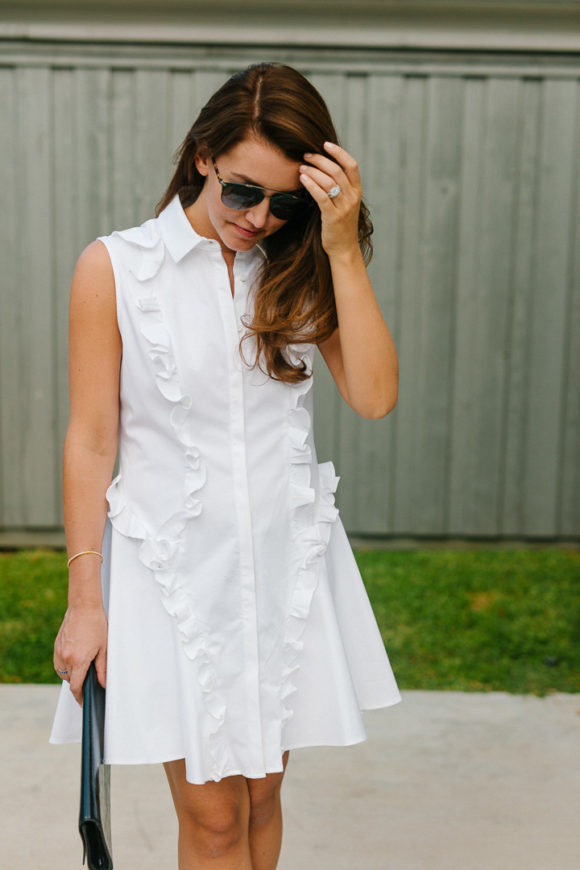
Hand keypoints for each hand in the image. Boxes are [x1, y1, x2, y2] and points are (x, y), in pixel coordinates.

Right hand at [53, 604, 107, 704]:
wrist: (83, 607)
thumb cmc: (96, 625)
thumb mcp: (103, 649)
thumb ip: (102, 669)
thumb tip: (103, 684)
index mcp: (78, 660)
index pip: (76, 687)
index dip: (80, 698)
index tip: (84, 703)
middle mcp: (65, 658)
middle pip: (70, 681)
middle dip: (79, 682)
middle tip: (90, 677)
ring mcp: (59, 652)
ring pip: (63, 673)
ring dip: (72, 674)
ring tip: (84, 664)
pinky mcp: (56, 647)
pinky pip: (59, 663)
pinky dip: (66, 665)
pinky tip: (76, 657)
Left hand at [299, 142, 361, 258]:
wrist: (343, 249)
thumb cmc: (340, 226)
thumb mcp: (344, 204)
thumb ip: (339, 188)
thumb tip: (323, 168)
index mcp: (357, 191)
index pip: (352, 165)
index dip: (339, 152)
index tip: (325, 144)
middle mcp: (352, 197)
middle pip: (336, 170)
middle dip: (319, 159)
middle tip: (306, 156)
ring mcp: (344, 208)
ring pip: (328, 181)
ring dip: (312, 171)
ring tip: (301, 167)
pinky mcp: (333, 217)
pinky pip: (321, 196)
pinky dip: (311, 185)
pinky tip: (303, 179)